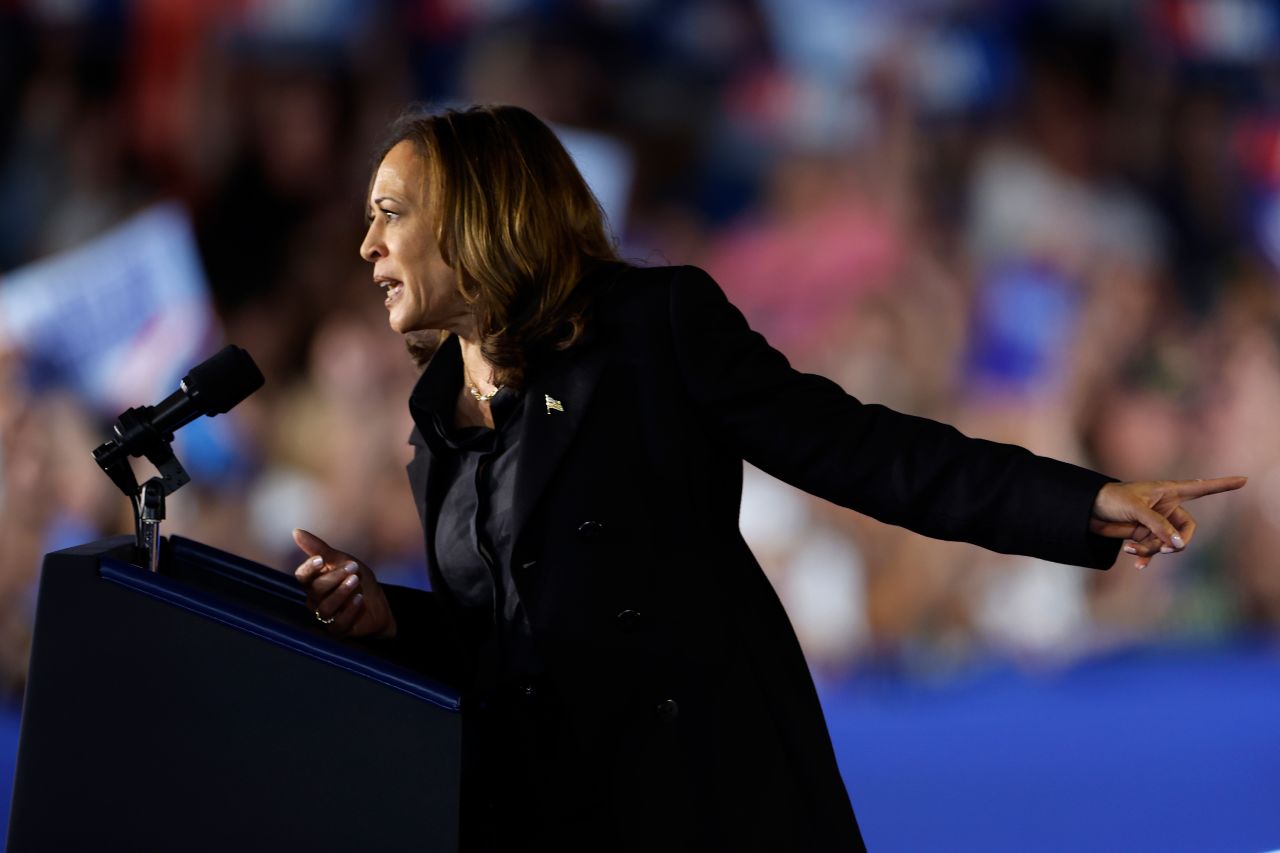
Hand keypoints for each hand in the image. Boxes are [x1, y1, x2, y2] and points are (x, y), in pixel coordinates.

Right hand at [292, 528, 397, 637]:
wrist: (378, 603)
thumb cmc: (356, 579)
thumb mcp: (342, 560)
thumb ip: (319, 549)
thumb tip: (295, 531)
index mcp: (314, 582)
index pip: (302, 576)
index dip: (309, 568)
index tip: (321, 559)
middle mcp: (315, 600)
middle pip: (316, 589)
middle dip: (335, 576)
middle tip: (353, 566)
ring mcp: (326, 617)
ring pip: (326, 607)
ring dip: (342, 592)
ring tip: (356, 581)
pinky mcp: (338, 630)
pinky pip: (339, 623)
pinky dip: (349, 611)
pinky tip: (360, 600)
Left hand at [1090, 476, 1247, 569]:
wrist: (1087, 511)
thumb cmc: (1112, 500)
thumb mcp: (1136, 510)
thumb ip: (1159, 526)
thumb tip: (1179, 544)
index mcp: (1169, 491)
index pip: (1201, 488)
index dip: (1222, 484)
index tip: (1244, 479)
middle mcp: (1167, 507)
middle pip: (1186, 530)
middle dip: (1174, 542)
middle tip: (1162, 549)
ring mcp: (1157, 523)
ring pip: (1167, 544)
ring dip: (1152, 550)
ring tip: (1131, 549)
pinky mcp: (1145, 535)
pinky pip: (1154, 551)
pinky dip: (1145, 557)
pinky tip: (1136, 563)